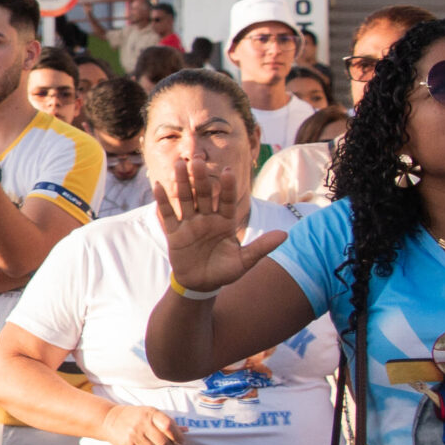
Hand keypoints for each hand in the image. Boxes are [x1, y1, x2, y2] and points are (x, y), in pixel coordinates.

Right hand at [101, 404, 181, 444]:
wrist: (110, 419)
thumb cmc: (135, 416)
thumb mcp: (150, 413)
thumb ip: (167, 422)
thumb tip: (186, 430)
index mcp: (150, 413)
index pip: (169, 426)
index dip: (178, 436)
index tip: (181, 442)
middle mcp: (141, 424)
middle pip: (163, 442)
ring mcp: (133, 435)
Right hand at [157, 160, 282, 294]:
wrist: (202, 285)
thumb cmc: (225, 271)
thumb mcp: (245, 261)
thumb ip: (262, 247)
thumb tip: (286, 235)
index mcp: (225, 222)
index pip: (227, 201)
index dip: (227, 187)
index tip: (228, 172)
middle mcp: (207, 218)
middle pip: (204, 195)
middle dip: (201, 178)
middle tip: (198, 160)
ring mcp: (190, 224)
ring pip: (186, 199)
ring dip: (182, 183)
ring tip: (180, 165)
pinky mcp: (175, 233)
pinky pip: (168, 215)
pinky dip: (163, 201)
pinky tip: (159, 186)